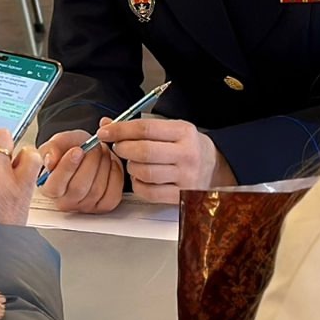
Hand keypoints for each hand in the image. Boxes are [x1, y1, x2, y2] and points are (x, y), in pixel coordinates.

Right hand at [38, 122, 124, 213]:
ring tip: (101, 152)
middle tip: (94, 146)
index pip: (56, 184)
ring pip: (97, 190)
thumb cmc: (70, 150)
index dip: (68, 167)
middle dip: (90, 163)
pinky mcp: (104, 206)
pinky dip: (115, 174)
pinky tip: (110, 162)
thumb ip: (51, 149)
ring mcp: (85, 206)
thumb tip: (50, 161)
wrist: (87, 153)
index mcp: (49, 188)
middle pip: (79, 188)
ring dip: (103, 166)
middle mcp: (66, 202)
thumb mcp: (58, 143)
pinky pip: (112, 194)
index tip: (77, 150)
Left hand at [101, 117, 232, 204]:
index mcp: (184, 132)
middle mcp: (186, 154)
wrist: (213, 167)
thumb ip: (139, 127)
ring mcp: (185, 177)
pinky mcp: (181, 195)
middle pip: (143, 151)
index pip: (145, 129)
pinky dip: (138, 185)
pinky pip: (149, 192)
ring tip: (134, 162)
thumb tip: (106, 125)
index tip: (106, 131)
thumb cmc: (187, 146)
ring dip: (131, 167)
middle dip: (123, 148)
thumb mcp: (170, 129)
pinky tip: (141, 178)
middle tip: (119, 147)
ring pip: (144, 172)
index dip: (121, 130)